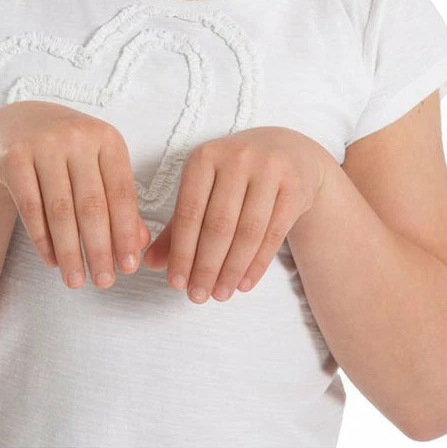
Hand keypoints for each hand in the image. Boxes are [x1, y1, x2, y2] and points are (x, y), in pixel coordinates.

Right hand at [0, 100, 150, 289]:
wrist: (18, 124)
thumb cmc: (69, 153)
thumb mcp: (99, 167)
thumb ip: (119, 202)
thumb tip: (139, 244)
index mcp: (107, 139)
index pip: (121, 193)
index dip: (126, 233)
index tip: (130, 267)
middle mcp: (77, 137)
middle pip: (91, 205)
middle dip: (99, 249)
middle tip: (104, 283)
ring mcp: (44, 145)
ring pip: (60, 210)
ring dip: (69, 251)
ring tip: (76, 280)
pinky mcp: (14, 158)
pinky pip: (30, 208)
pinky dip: (42, 240)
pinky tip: (51, 261)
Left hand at [142, 126, 328, 302]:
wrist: (288, 151)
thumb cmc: (236, 174)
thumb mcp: (205, 188)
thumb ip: (178, 224)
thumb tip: (151, 263)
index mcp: (205, 156)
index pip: (189, 211)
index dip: (181, 251)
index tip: (176, 284)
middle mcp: (236, 158)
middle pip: (219, 224)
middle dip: (206, 266)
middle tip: (198, 296)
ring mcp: (269, 169)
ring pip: (247, 231)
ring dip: (231, 270)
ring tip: (220, 294)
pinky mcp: (295, 185)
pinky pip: (273, 233)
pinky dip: (257, 264)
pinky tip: (244, 283)